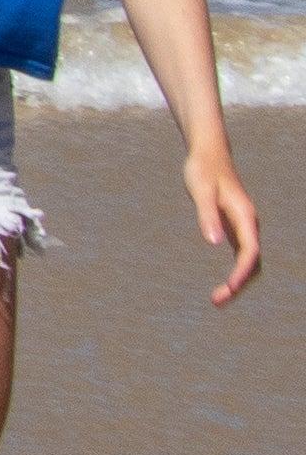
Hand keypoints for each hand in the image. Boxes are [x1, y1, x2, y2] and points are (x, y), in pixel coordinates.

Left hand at [184, 143, 262, 305]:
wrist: (209, 154)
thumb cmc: (203, 170)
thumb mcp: (201, 190)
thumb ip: (207, 215)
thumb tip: (213, 242)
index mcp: (245, 216)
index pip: (250, 252)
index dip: (241, 272)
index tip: (229, 288)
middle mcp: (249, 225)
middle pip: (252, 263)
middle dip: (239, 284)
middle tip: (217, 301)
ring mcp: (244, 228)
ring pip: (249, 263)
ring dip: (237, 282)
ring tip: (217, 299)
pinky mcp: (235, 229)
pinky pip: (241, 257)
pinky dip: (234, 273)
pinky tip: (223, 285)